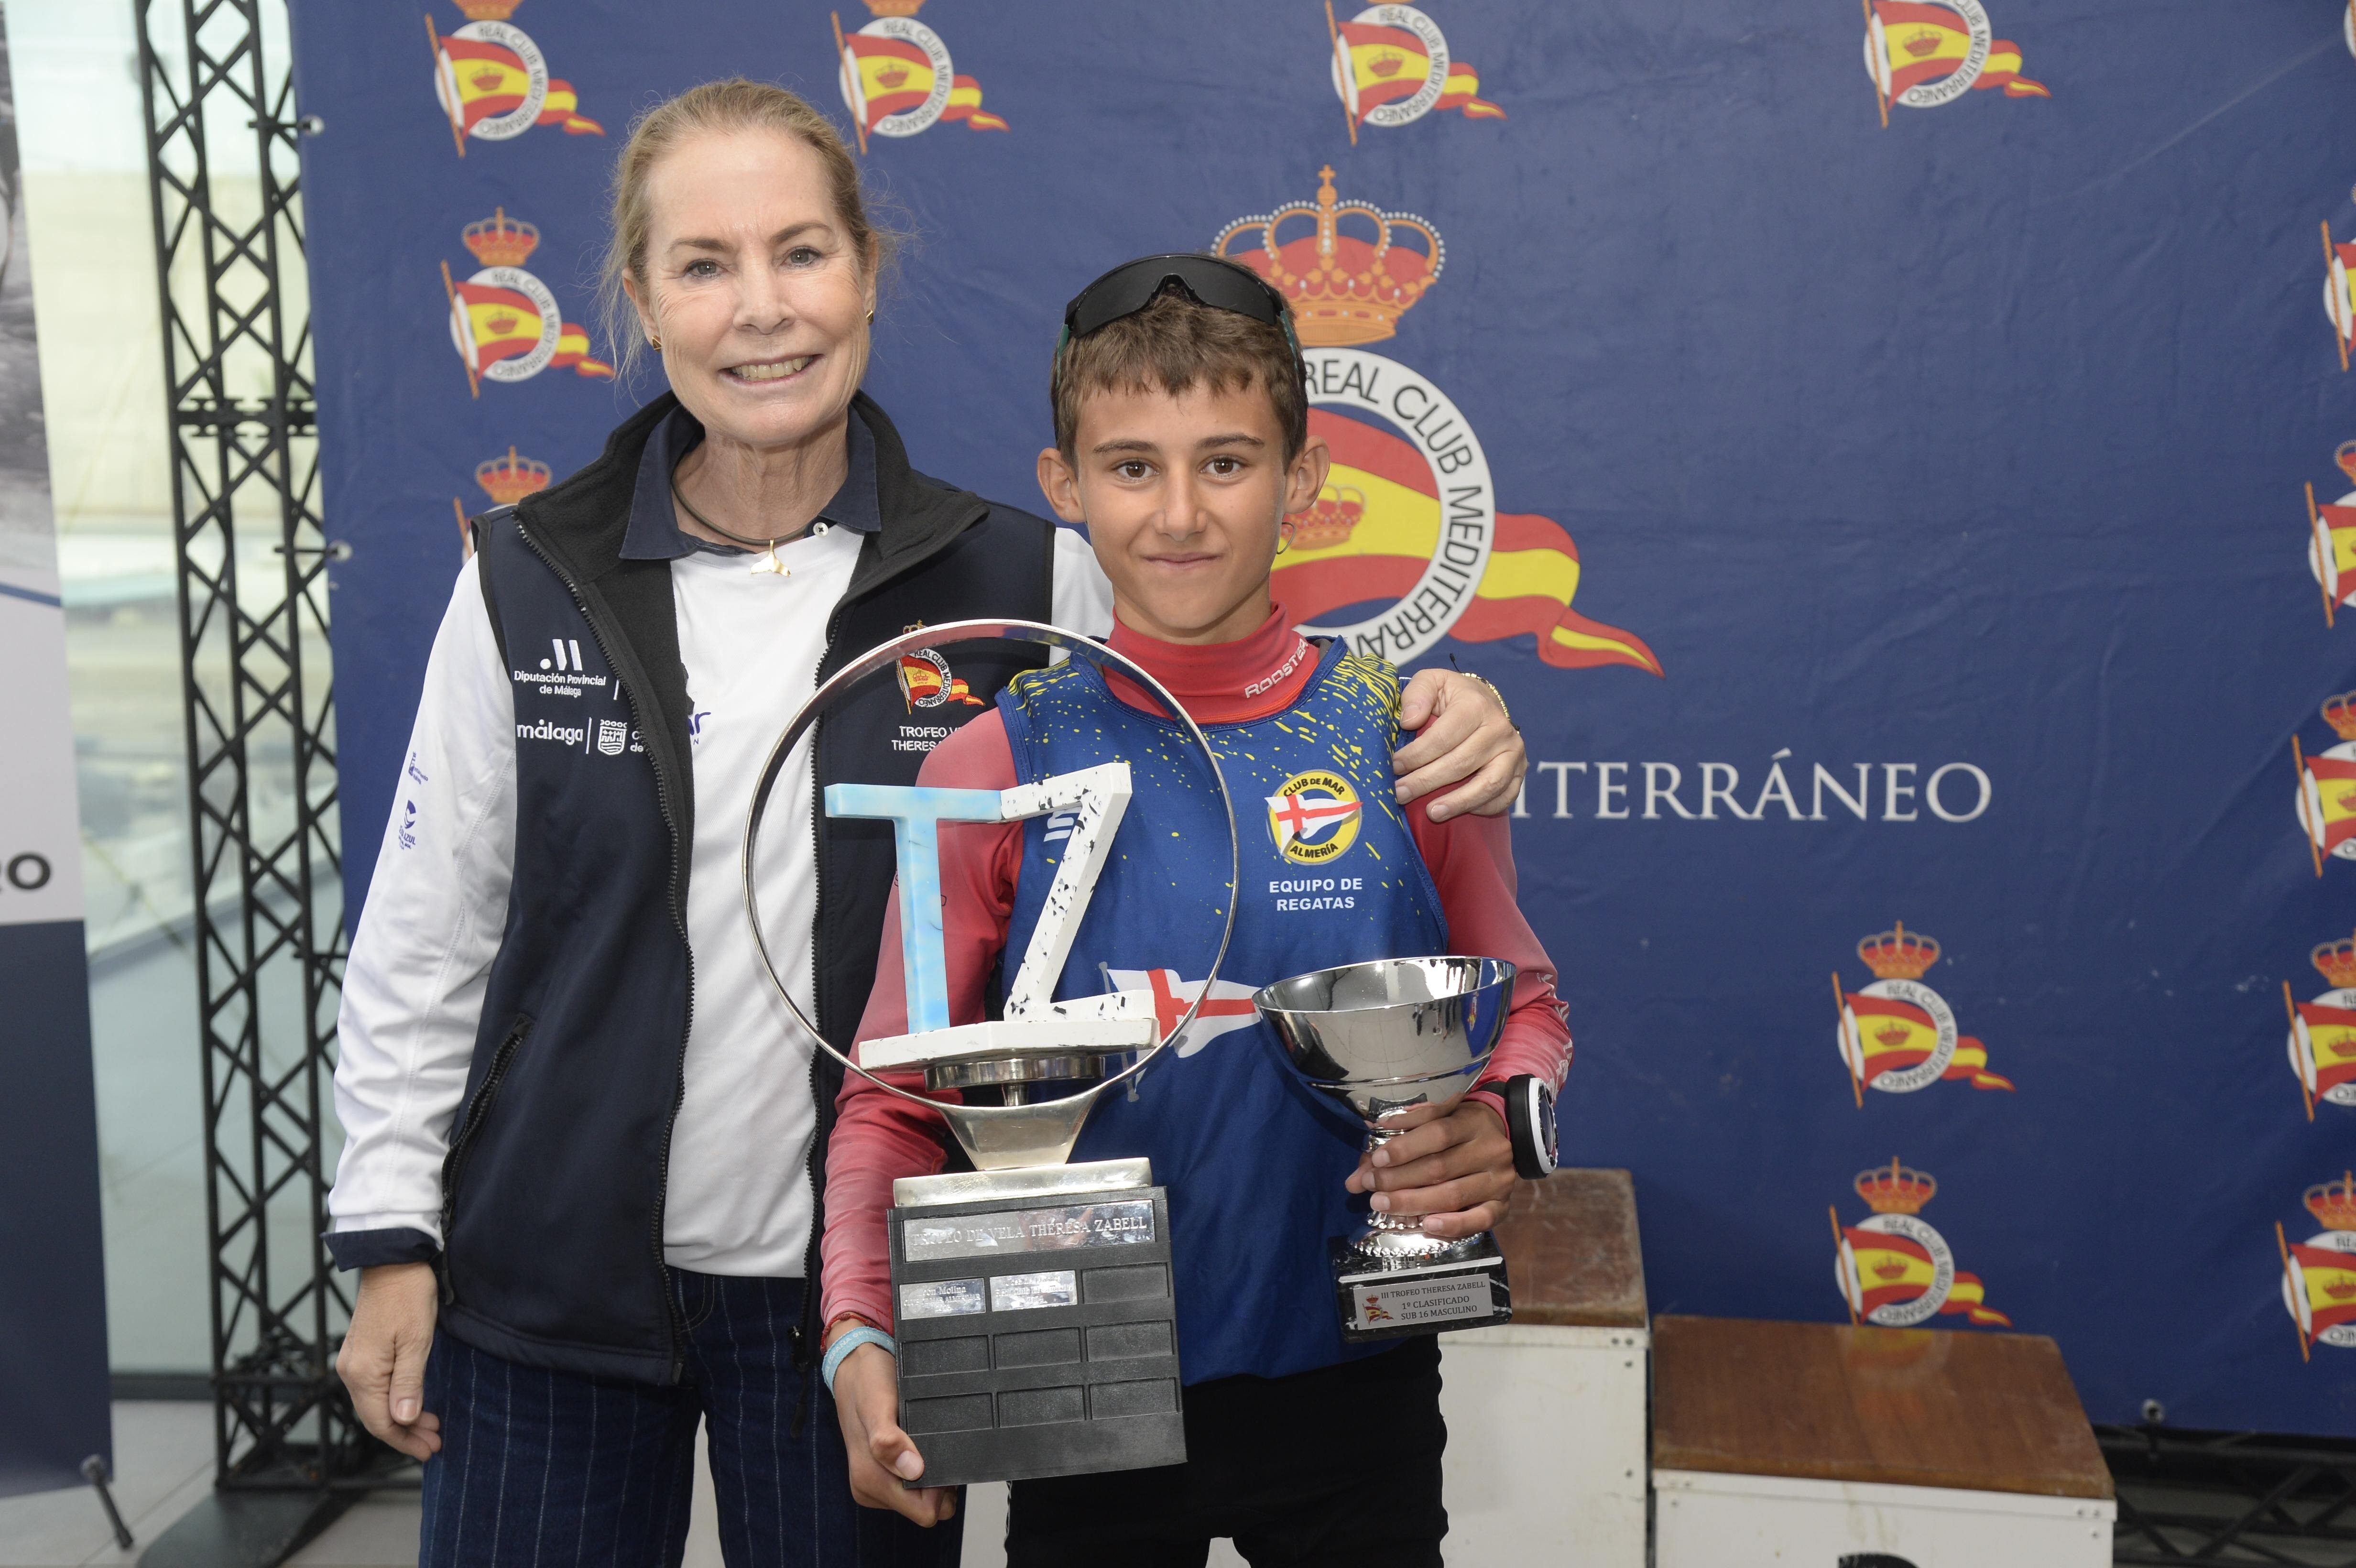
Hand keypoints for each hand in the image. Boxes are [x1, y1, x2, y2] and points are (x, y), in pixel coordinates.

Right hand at [337, 1262, 441, 1460]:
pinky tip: (413, 1403)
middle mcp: (351, 1371)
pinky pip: (375, 1388)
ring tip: (430, 1427)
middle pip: (376, 1417)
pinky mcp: (361, 1351)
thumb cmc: (408, 1297)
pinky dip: (394, 1400)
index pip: (381, 1422)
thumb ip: (409, 1383)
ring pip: (375, 1403)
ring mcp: (353, 1361)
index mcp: (362, 1373)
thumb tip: (403, 1420)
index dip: (405, 1441)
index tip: (430, 1450)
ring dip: (402, 1418)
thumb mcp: (417, 1342)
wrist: (393, 1261)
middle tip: (434, 1442)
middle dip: (405, 1433)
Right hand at [830, 1333, 955, 1526]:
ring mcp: (875, 1483)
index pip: (924, 1512)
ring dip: (931, 1474)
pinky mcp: (881, 1474)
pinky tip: (918, 1444)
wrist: (856, 1367)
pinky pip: (914, 1485)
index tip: (938, 1457)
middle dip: (938, 1483)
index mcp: (869, 1480)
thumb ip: (889, 1441)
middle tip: (933, 1443)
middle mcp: (869, 1487)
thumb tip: (912, 1470)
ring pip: (922, 1497)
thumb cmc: (867, 1382)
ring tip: (924, 1440)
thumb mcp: (877, 1404)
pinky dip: (924, 1468)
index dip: (940, 1490)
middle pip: (925, 1507)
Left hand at [1345, 1098, 1517, 1239]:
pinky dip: (1452, 1225)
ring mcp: (1498, 1180)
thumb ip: (1401, 1135)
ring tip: (1382, 1204)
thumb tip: (1363, 1163)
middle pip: (1440, 1167)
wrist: (1508, 1137)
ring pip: (1453, 1195)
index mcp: (1471, 1122)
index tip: (1377, 1159)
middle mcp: (1489, 1150)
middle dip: (1398, 1179)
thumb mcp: (1435, 1120)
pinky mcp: (1502, 1205)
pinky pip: (1479, 1220)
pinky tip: (1426, 1224)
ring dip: (1413, 1202)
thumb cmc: (1459, 1128)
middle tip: (1370, 1185)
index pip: (1437, 1133)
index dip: (1405, 1147)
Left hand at [1394, 670, 1524, 821]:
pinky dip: (1482, 808)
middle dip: (1426, 782)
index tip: (1394, 767)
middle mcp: (1499, 729)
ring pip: (1487, 785)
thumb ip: (1417, 694)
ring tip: (1431, 813)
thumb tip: (1409, 721)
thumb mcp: (1431, 681)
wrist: (1484, 703)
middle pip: (1461, 763)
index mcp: (1476, 705)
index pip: (1443, 737)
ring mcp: (1513, 752)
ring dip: (1458, 803)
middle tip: (1400, 794)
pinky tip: (1459, 812)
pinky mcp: (1520, 771)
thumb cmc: (1451, 696)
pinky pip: (1504, 797)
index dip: (1416, 755)